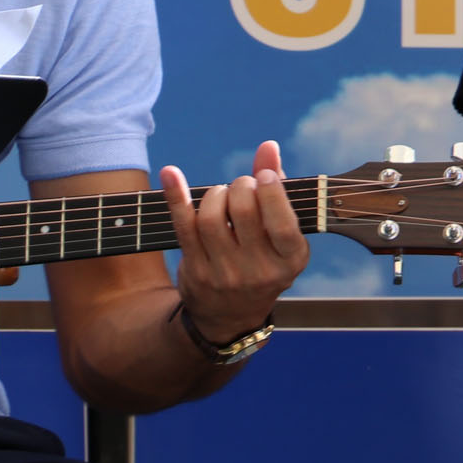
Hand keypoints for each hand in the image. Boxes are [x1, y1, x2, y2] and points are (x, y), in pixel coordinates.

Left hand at [161, 140, 309, 346]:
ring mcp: (225, 273)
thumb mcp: (283, 236)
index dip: (271, 193)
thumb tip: (268, 146)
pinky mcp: (195, 270)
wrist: (230, 316)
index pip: (282, 224)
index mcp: (291, 260)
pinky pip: (182, 227)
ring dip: (215, 194)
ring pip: (212, 218)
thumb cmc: (265, 261)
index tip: (262, 176)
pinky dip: (176, 196)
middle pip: (244, 212)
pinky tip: (171, 173)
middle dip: (241, 186)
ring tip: (222, 195)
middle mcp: (260, 270)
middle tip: (242, 186)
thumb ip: (278, 189)